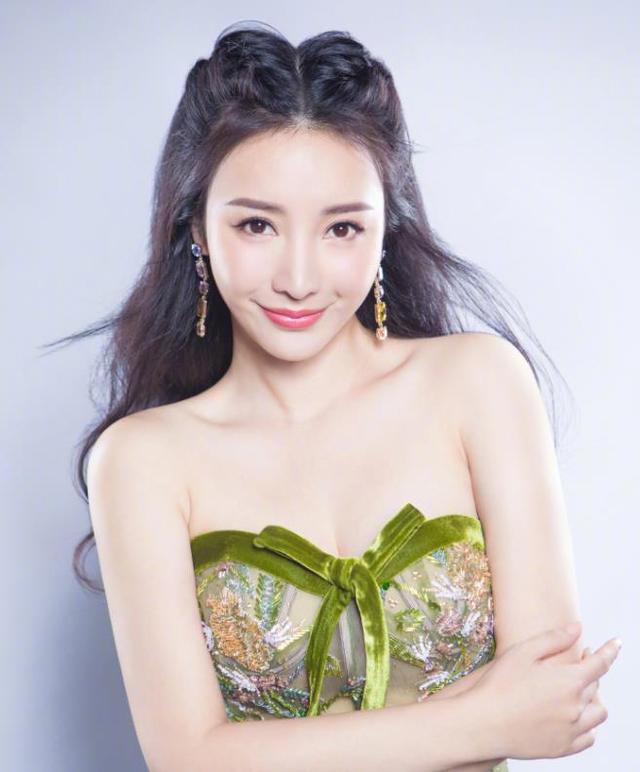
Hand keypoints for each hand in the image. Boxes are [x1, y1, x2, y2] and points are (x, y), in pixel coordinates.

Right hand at [466, 621, 620, 759]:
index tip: (616, 643)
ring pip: (597, 713)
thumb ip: (553, 639)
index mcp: (568, 681)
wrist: (483, 724)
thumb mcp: (523, 652)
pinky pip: (588, 737)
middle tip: (578, 661)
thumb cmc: (499, 685)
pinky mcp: (562, 747)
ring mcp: (571, 730)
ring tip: (578, 690)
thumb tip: (577, 628)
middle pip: (595, 686)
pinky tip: (575, 717)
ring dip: (593, 698)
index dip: (609, 651)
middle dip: (591, 670)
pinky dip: (587, 725)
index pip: (600, 664)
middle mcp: (576, 707)